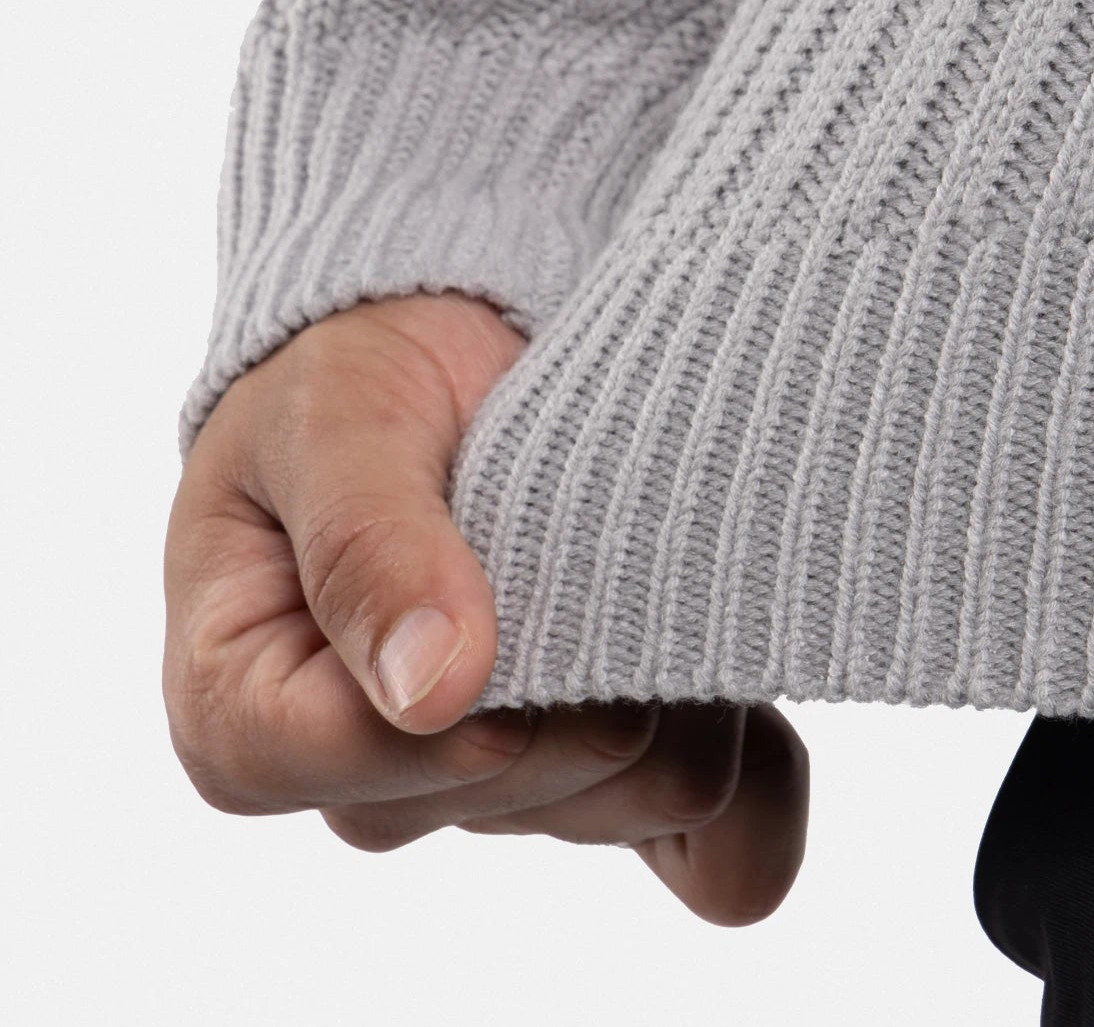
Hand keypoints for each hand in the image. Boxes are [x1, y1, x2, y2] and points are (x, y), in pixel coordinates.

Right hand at [162, 291, 807, 923]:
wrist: (450, 330)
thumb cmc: (357, 375)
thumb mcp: (330, 416)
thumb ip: (368, 543)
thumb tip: (436, 688)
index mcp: (251, 716)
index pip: (365, 775)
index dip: (468, 697)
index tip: (512, 587)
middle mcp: (377, 781)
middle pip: (522, 787)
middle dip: (580, 653)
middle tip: (587, 518)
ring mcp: (508, 788)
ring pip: (633, 796)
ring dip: (672, 677)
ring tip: (648, 549)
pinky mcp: (620, 777)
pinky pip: (724, 849)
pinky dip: (756, 763)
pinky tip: (737, 671)